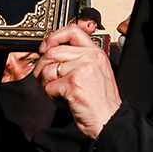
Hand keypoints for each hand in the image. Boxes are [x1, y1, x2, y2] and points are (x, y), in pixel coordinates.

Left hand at [34, 25, 121, 139]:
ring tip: (60, 94)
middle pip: (52, 52)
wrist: (109, 120)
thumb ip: (78, 59)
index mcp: (96, 52)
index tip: (46, 48)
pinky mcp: (73, 84)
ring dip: (47, 85)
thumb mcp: (95, 72)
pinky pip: (49, 87)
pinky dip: (52, 97)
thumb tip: (50, 53)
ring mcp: (82, 69)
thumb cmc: (101, 101)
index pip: (72, 30)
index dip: (53, 37)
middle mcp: (90, 57)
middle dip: (43, 68)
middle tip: (47, 80)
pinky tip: (65, 101)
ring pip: (47, 70)